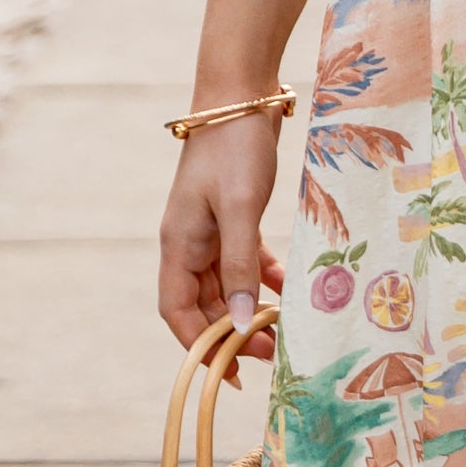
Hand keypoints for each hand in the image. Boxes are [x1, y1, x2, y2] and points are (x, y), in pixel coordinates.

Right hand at [158, 111, 286, 365]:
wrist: (241, 95)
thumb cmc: (234, 149)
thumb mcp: (241, 209)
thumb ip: (241, 266)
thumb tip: (244, 324)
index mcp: (178, 244)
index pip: (179, 312)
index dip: (201, 345)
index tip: (234, 371)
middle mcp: (188, 243)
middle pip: (205, 304)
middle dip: (236, 332)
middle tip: (275, 354)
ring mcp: (209, 229)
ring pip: (227, 285)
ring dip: (252, 308)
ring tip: (285, 328)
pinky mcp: (231, 216)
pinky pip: (243, 260)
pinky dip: (263, 277)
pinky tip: (287, 287)